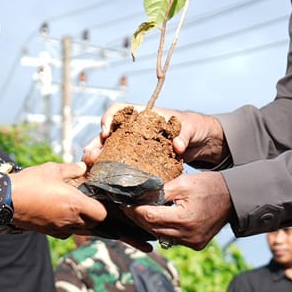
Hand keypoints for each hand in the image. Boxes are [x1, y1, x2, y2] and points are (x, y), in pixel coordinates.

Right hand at [10, 162, 107, 235]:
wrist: (5, 201)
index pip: (102, 214)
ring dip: (82, 220)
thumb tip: (82, 167)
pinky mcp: (49, 232)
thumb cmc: (30, 183)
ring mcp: (60, 228)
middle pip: (94, 223)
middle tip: (88, 200)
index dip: (103, 206)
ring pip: (81, 228)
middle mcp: (71, 220)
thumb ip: (71, 169)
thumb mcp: (52, 170)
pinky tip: (62, 213)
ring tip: (75, 206)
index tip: (98, 196)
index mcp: (76, 204)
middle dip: (94, 213)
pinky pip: (67, 231)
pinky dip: (69, 225)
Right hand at [84, 104, 227, 168]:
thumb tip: (177, 146)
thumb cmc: (193, 128)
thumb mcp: (190, 128)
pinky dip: (110, 172)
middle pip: (107, 133)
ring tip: (91, 171)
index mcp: (142, 116)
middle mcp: (133, 129)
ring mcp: (133, 146)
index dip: (108, 118)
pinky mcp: (137, 162)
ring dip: (98, 160)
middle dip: (95, 144)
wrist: (201, 142)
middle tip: (90, 157)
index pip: (117, 110)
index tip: (106, 132)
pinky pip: (120, 165)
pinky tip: (104, 181)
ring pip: (109, 150)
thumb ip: (184, 135)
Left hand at [129, 171, 231, 248]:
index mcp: (185, 219)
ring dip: (148, 225)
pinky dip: (162, 229)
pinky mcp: (196, 244)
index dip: (134, 210)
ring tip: (138, 212)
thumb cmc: (209, 185)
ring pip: (160, 236)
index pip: (150, 217)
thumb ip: (160, 190)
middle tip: (126, 207)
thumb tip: (138, 195)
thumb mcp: (183, 182)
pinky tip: (156, 219)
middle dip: (138, 217)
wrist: (234, 197)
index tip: (123, 202)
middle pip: (152, 229)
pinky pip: (172, 238)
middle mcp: (188, 235)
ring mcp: (192, 242)